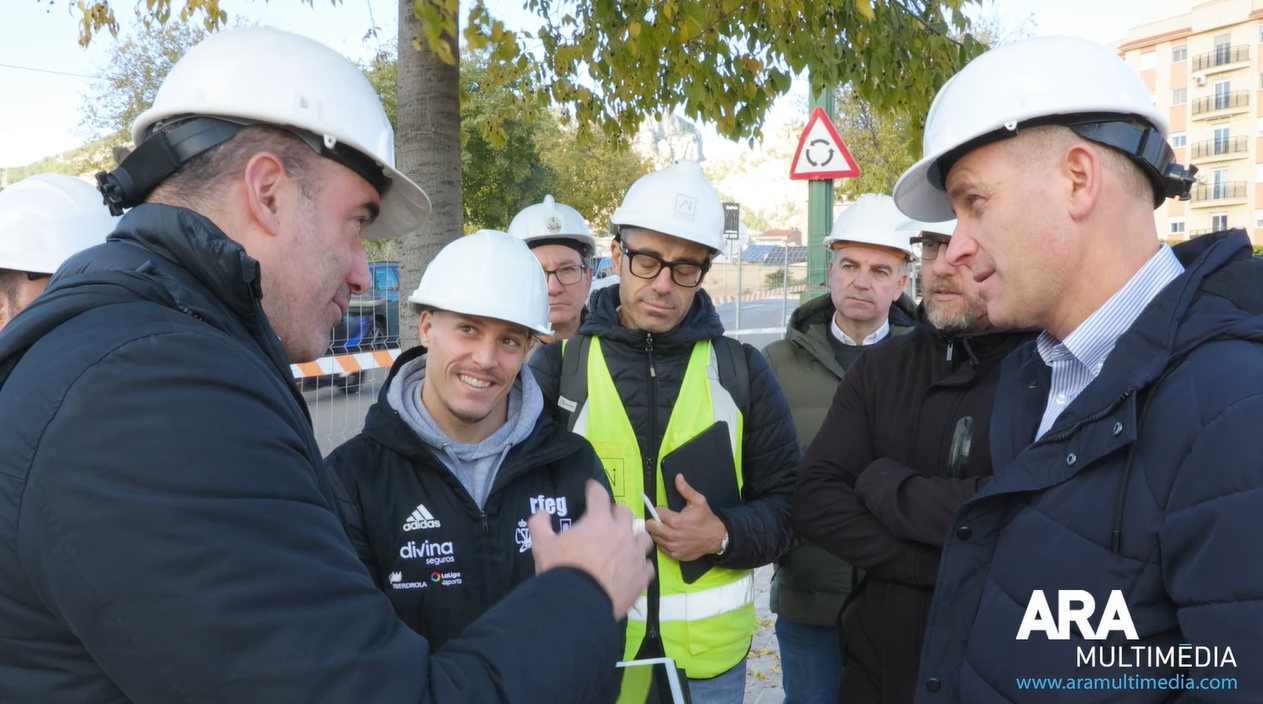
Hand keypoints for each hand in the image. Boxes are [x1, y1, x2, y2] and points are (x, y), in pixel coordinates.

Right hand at [529, 480, 654, 618]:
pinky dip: (642, 565)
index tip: (591, 487)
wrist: (578, 605)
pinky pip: (648, 566)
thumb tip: (541, 512)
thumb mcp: (542, 545)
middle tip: (609, 519)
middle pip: (625, 513)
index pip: (599, 495)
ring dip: (635, 537)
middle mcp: (621, 533)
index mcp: (598, 521)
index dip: (594, 489)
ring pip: (643, 537)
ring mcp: (635, 555)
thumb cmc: (561, 570)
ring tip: (627, 543)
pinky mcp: (641, 577)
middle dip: (617, 513)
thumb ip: (539, 524)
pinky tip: (635, 569)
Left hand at [645, 474, 727, 561]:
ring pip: (654, 537)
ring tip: (668, 528)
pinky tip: (671, 538)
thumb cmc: (706, 519)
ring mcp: (672, 547)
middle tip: (663, 520)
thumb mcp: (699, 501)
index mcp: (676, 521)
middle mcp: (672, 535)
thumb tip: (678, 477)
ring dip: (658, 532)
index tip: (666, 511)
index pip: (656, 512)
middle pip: (650, 526)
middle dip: (655, 521)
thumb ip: (685, 489)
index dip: (660, 510)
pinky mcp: (674, 555)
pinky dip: (663, 542)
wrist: (716, 538)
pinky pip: (661, 547)